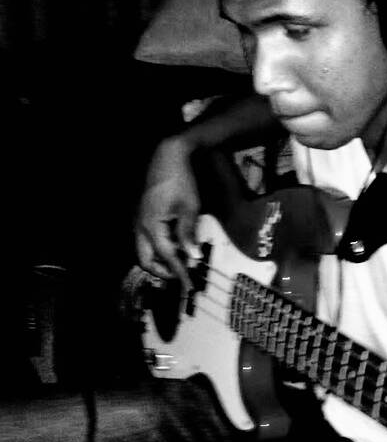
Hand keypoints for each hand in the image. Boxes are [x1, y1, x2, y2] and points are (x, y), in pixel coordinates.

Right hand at [134, 137, 201, 288]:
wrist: (167, 157)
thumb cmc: (180, 180)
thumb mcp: (189, 207)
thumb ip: (188, 233)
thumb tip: (193, 257)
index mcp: (150, 226)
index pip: (166, 257)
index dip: (179, 272)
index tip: (189, 284)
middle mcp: (139, 227)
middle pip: (146, 260)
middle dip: (162, 270)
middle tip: (182, 273)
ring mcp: (138, 221)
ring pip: (144, 250)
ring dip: (160, 259)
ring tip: (180, 259)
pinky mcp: (142, 216)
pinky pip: (146, 240)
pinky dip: (158, 248)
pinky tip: (174, 243)